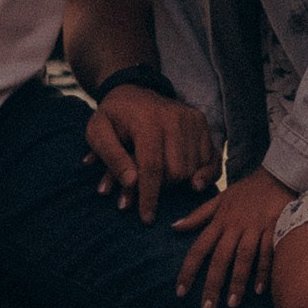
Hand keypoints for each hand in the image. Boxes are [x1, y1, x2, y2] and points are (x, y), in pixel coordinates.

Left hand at [85, 84, 218, 220]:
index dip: (149, 196)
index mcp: (146, 121)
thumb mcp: (97, 133)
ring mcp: (191, 119)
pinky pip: (210, 158)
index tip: (146, 218)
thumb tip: (132, 184)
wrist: (132, 90)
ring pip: (193, 168)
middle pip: (176, 171)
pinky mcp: (201, 122)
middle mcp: (174, 118)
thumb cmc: (112, 117)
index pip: (152, 167)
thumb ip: (112, 158)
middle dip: (162, 187)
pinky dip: (203, 174)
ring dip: (178, 182)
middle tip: (147, 186)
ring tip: (162, 177)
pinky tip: (194, 183)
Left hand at [173, 169, 294, 307]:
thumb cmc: (246, 190)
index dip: (189, 270)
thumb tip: (174, 227)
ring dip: (237, 281)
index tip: (180, 292)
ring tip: (231, 304)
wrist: (278, 173)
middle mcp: (235, 226)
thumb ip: (198, 215)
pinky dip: (264, 270)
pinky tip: (259, 290)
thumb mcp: (220, 199)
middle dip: (212, 284)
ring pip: (243, 257)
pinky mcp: (274, 227)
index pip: (199, 248)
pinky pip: (268, 252)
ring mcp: (255, 228)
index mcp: (220, 221)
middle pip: (220, 257)